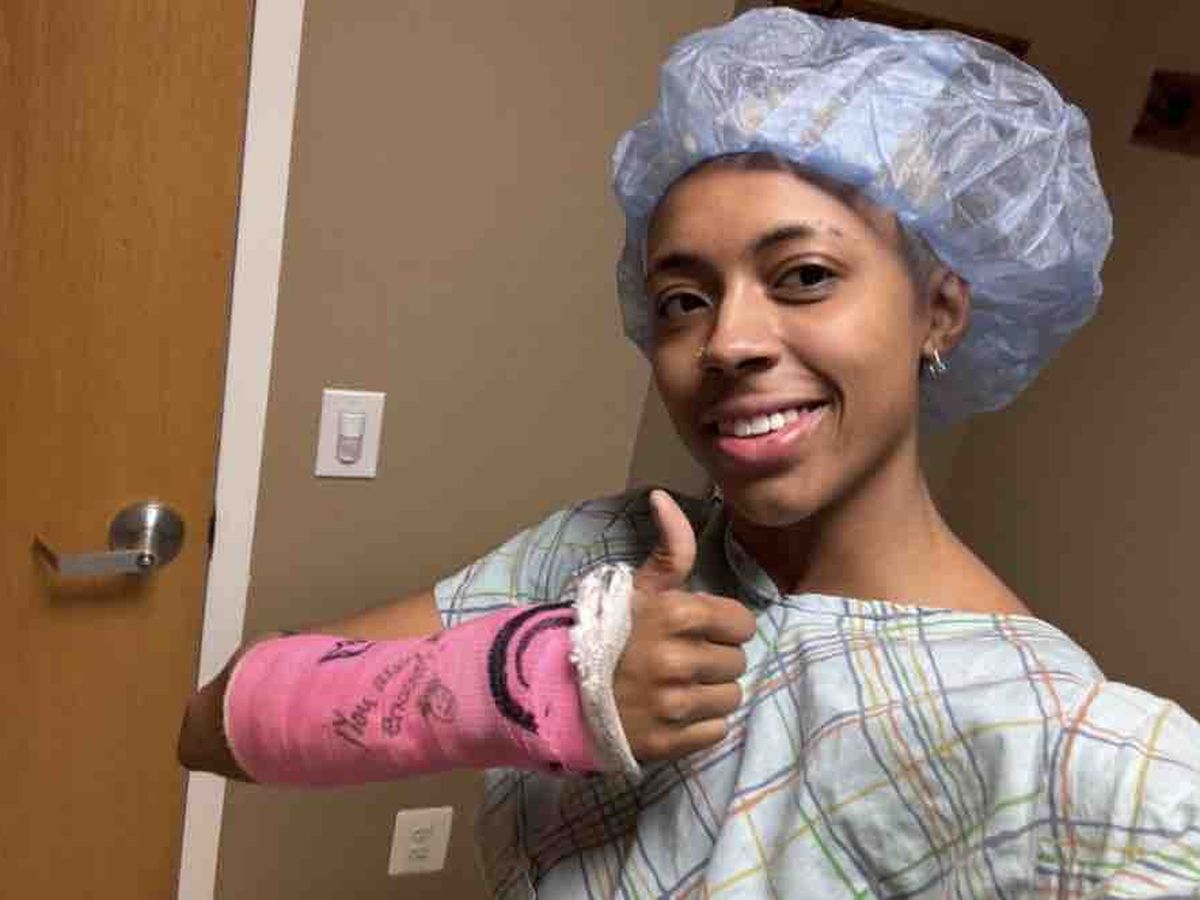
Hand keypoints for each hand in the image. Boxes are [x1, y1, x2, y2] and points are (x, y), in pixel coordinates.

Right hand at [614, 489, 756, 762]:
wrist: (559, 691)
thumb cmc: (606, 633)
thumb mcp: (637, 587)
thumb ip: (669, 548)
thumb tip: (663, 495)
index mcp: (675, 615)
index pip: (742, 623)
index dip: (724, 625)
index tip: (701, 629)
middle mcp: (678, 660)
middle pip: (737, 662)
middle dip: (716, 658)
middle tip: (684, 658)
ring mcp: (673, 704)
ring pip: (730, 697)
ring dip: (711, 692)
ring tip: (679, 686)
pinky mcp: (668, 741)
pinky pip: (716, 731)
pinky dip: (701, 724)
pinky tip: (674, 712)